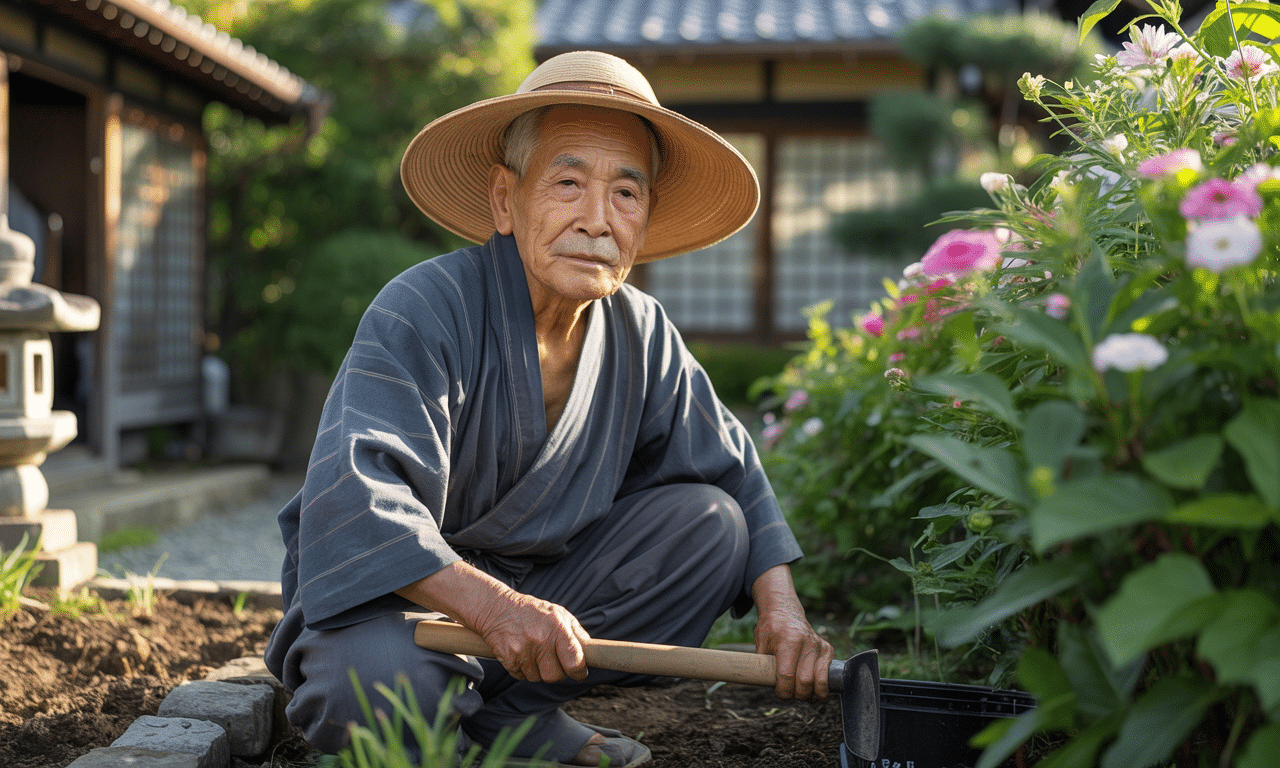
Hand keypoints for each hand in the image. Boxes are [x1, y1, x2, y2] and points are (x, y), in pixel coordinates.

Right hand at [396, 561, 590, 682]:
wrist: (497, 608)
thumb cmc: (532, 611)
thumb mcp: (559, 614)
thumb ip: (577, 633)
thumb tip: (591, 652)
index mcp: (558, 628)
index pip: (575, 661)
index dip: (579, 671)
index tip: (579, 672)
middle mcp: (541, 640)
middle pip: (555, 676)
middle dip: (557, 672)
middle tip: (553, 660)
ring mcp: (523, 651)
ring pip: (538, 678)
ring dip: (538, 670)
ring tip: (535, 652)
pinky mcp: (508, 659)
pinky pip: (522, 676)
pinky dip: (523, 670)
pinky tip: (522, 654)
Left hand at [751, 565, 833, 699]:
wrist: (785, 613)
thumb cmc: (771, 629)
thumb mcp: (760, 644)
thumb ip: (762, 664)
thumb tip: (764, 685)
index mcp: (788, 641)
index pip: (787, 676)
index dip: (782, 691)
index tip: (779, 692)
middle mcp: (807, 643)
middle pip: (805, 682)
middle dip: (796, 694)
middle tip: (789, 692)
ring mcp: (820, 646)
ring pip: (820, 682)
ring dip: (810, 693)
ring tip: (801, 693)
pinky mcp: (828, 650)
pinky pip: (828, 676)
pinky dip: (821, 687)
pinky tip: (811, 688)